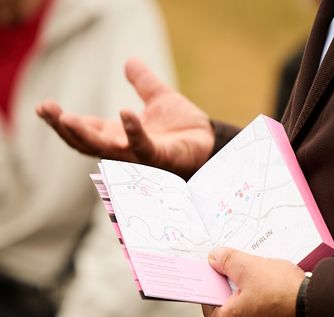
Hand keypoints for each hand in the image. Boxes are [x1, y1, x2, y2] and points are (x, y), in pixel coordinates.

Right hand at [36, 58, 214, 178]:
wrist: (209, 140)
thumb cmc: (182, 127)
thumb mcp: (159, 98)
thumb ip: (143, 82)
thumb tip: (129, 61)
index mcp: (118, 135)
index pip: (84, 130)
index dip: (63, 121)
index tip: (43, 106)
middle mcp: (124, 149)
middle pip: (86, 143)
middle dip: (64, 128)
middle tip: (46, 110)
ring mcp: (141, 157)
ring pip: (107, 151)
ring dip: (86, 135)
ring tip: (68, 118)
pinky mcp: (160, 158)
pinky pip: (143, 147)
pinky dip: (133, 132)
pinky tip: (125, 113)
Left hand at [202, 248, 305, 316]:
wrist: (317, 308)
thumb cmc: (282, 293)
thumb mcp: (250, 268)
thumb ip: (228, 261)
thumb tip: (215, 258)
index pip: (209, 301)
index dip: (216, 281)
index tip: (221, 270)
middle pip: (229, 309)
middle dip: (236, 290)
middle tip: (245, 273)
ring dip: (252, 300)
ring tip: (263, 282)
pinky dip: (266, 311)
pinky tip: (276, 296)